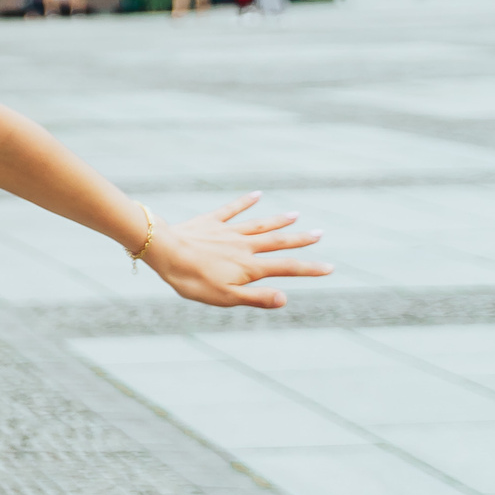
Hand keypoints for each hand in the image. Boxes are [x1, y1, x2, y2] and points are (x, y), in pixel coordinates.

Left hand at [137, 192, 330, 309]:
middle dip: (300, 239)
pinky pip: (231, 210)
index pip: (286, 267)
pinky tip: (258, 195)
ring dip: (279, 220)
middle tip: (320, 233)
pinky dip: (245, 202)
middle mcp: (243, 246)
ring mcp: (227, 232)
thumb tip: (286, 299)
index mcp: (249, 267)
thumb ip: (256, 298)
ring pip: (259, 225)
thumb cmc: (193, 280)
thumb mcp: (225, 298)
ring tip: (296, 215)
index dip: (309, 269)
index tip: (330, 267)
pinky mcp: (210, 221)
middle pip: (277, 242)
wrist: (164, 252)